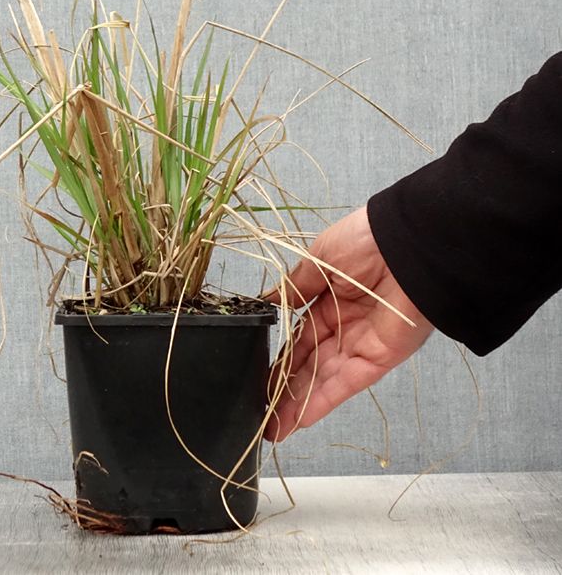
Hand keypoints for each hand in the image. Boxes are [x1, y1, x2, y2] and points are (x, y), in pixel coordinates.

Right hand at [263, 206, 433, 441]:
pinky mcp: (381, 356)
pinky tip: (300, 417)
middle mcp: (346, 325)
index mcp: (331, 299)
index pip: (300, 337)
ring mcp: (363, 342)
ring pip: (325, 379)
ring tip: (274, 428)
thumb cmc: (365, 240)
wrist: (409, 242)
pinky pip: (348, 382)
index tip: (260, 379)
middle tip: (262, 414)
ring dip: (300, 404)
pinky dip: (325, 400)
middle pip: (310, 364)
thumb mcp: (320, 259)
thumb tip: (269, 302)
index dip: (281, 359)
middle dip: (287, 390)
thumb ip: (296, 287)